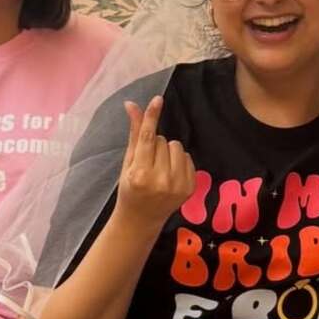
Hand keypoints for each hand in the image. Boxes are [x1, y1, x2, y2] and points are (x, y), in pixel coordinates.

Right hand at [114, 96, 195, 232]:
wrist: (141, 219)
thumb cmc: (130, 188)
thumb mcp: (128, 162)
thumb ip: (134, 133)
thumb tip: (132, 105)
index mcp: (141, 174)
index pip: (148, 138)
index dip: (152, 117)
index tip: (158, 99)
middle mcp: (161, 181)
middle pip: (163, 141)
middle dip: (155, 146)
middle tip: (148, 163)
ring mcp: (178, 186)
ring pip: (177, 147)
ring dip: (168, 152)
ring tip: (159, 168)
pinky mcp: (190, 188)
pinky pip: (188, 158)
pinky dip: (179, 162)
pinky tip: (170, 174)